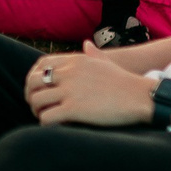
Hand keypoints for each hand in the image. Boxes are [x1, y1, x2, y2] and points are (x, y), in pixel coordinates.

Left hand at [25, 53, 156, 127]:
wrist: (139, 96)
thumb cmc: (124, 82)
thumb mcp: (105, 62)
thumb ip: (92, 54)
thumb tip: (86, 44)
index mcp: (74, 60)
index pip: (41, 64)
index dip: (34, 78)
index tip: (38, 89)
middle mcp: (69, 73)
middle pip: (33, 81)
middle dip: (30, 95)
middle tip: (37, 106)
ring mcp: (70, 91)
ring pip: (36, 100)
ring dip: (36, 111)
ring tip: (43, 116)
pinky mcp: (73, 109)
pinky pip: (47, 117)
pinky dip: (45, 123)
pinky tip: (52, 126)